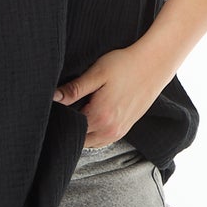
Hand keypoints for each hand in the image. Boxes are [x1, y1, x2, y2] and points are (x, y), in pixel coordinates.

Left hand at [52, 44, 171, 147]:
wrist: (153, 65)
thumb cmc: (124, 65)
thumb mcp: (97, 73)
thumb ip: (75, 89)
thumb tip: (53, 98)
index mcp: (100, 117)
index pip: (69, 128)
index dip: (59, 118)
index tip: (54, 107)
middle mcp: (109, 130)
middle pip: (79, 138)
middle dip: (69, 126)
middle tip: (64, 107)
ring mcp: (119, 132)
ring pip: (90, 141)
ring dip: (82, 130)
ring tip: (77, 109)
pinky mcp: (125, 129)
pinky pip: (102, 139)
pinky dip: (93, 132)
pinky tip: (91, 113)